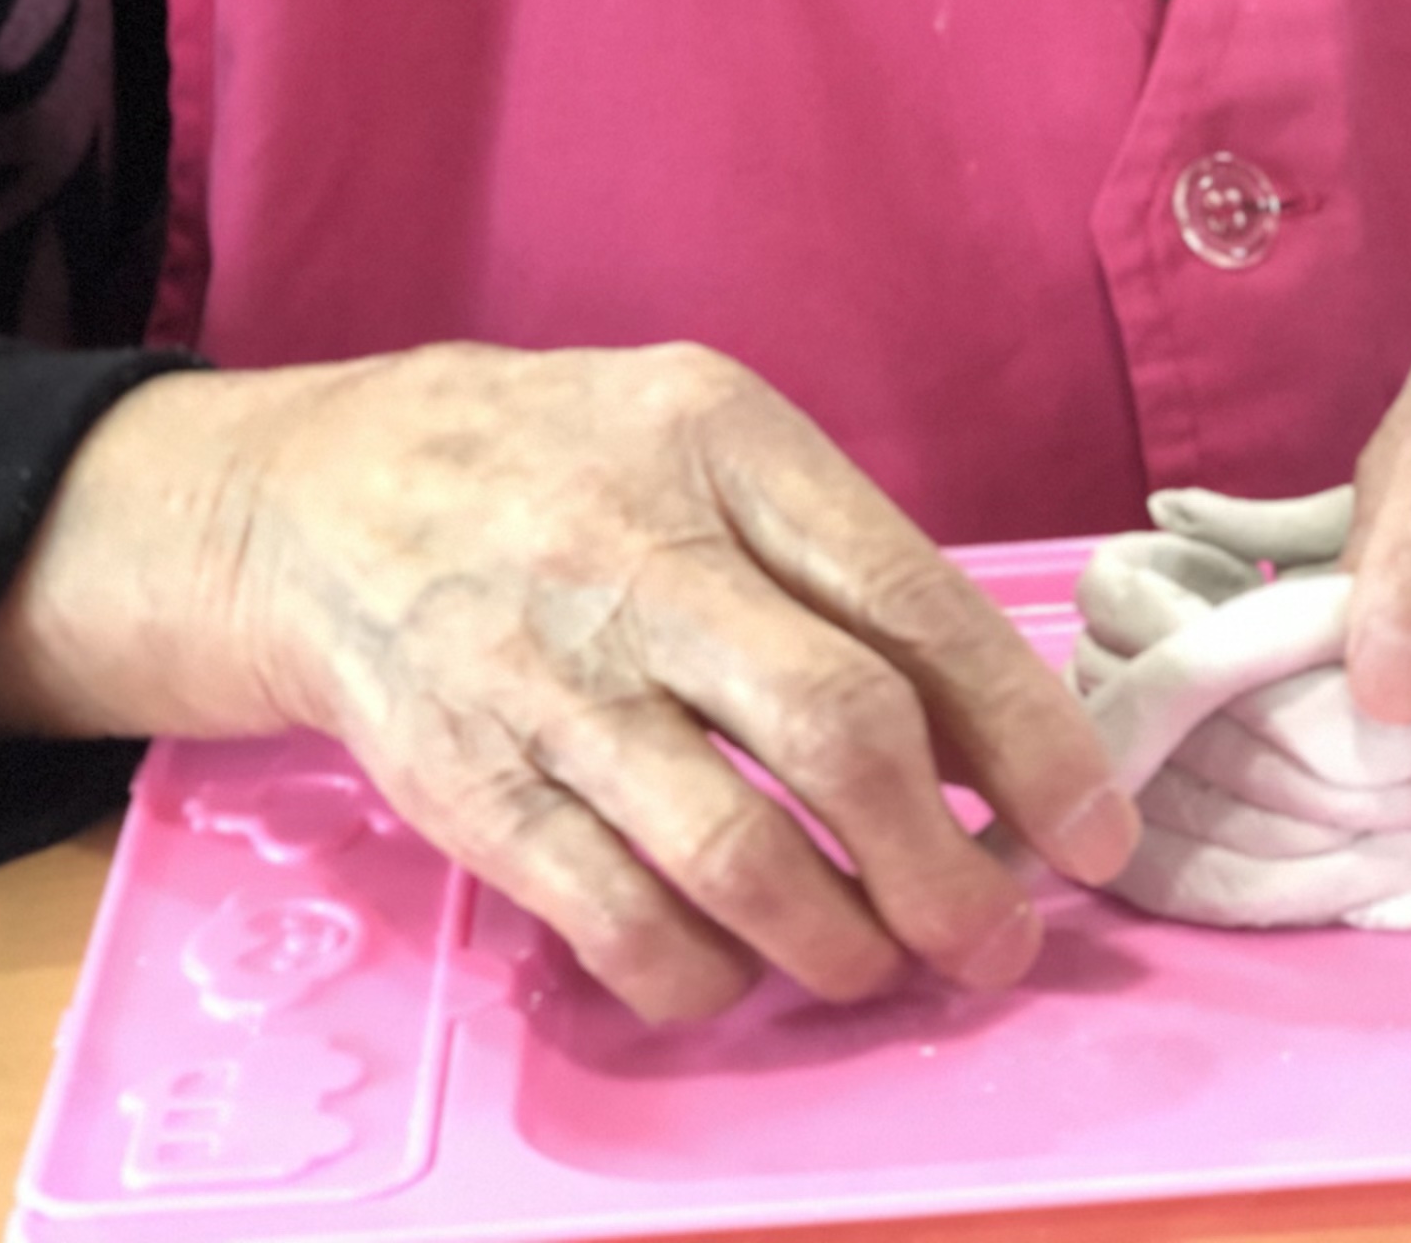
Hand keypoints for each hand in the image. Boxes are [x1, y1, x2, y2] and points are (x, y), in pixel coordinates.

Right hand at [0, 341, 1139, 1021]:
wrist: (317, 495)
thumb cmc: (559, 465)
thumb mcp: (704, 434)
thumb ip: (837, 553)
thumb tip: (994, 725)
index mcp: (719, 441)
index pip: (909, 600)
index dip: (1026, 737)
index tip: (1093, 828)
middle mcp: (631, 551)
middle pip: (837, 732)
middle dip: (948, 868)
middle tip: (998, 936)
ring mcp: (540, 677)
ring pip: (734, 853)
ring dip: (842, 945)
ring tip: (882, 964)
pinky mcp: (469, 785)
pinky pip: (616, 921)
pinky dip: (704, 977)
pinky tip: (741, 966)